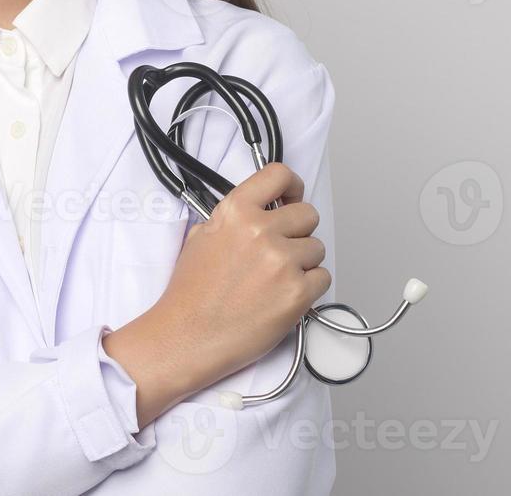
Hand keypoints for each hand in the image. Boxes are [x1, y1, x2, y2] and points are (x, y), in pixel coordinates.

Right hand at [102, 163, 328, 425]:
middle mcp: (261, 231)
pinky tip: (283, 295)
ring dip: (303, 262)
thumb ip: (234, 218)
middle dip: (298, 231)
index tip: (291, 197)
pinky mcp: (297, 293)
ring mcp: (282, 261)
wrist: (188, 336)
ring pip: (317, 248)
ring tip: (276, 279)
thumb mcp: (202, 237)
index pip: (279, 175)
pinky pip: (323, 278)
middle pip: (307, 214)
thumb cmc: (191, 293)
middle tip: (280, 250)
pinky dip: (309, 288)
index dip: (292, 186)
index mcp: (236, 211)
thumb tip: (262, 211)